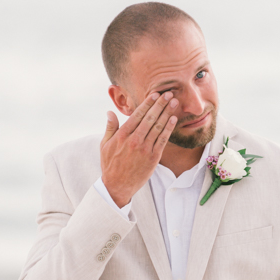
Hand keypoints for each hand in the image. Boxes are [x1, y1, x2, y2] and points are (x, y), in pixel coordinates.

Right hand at [100, 92, 178, 206]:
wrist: (118, 185)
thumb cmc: (110, 164)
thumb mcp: (105, 145)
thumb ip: (110, 127)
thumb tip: (110, 112)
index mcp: (122, 135)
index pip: (137, 115)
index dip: (147, 103)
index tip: (155, 94)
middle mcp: (134, 140)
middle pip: (150, 118)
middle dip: (160, 104)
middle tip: (168, 93)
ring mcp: (144, 149)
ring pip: (158, 127)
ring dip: (167, 113)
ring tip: (174, 102)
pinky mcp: (153, 158)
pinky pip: (163, 140)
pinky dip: (168, 129)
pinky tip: (173, 119)